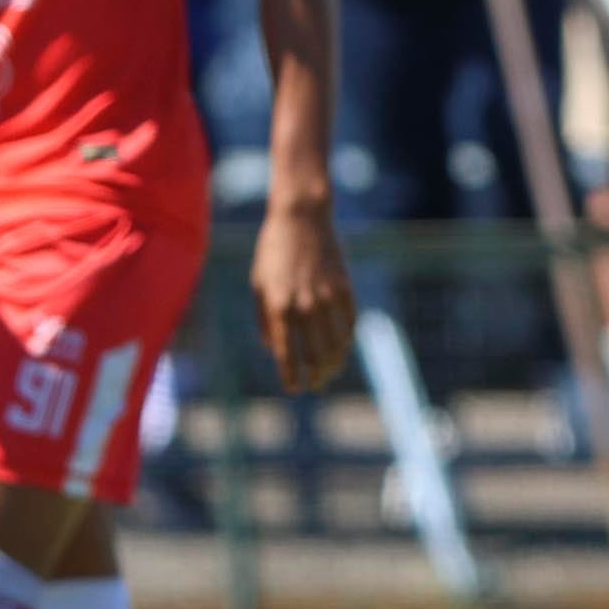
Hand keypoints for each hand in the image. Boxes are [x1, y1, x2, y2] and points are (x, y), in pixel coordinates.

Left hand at [250, 193, 356, 393]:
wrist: (301, 219)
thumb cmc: (272, 252)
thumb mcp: (259, 284)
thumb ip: (264, 318)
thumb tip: (270, 347)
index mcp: (278, 306)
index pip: (286, 352)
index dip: (291, 375)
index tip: (294, 389)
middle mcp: (304, 305)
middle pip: (314, 353)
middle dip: (315, 375)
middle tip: (316, 386)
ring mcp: (327, 296)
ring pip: (336, 342)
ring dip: (334, 362)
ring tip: (330, 373)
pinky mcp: (344, 286)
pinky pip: (349, 321)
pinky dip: (347, 338)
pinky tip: (343, 348)